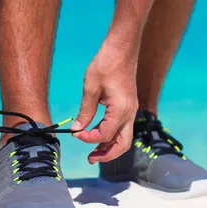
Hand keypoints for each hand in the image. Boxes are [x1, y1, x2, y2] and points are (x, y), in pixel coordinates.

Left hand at [71, 38, 138, 162]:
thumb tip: (77, 129)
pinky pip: (122, 126)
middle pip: (122, 144)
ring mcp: (131, 110)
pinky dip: (110, 134)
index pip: (105, 135)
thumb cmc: (106, 64)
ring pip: (124, 137)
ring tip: (93, 152)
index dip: (89, 139)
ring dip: (109, 146)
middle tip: (90, 159)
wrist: (122, 48)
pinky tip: (96, 132)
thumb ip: (85, 111)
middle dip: (107, 154)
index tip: (75, 134)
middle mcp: (130, 113)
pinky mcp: (128, 105)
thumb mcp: (91, 88)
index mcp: (121, 110)